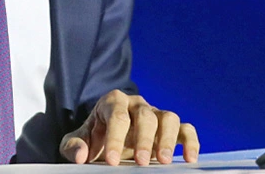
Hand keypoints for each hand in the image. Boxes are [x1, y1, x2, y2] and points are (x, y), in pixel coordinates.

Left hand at [59, 90, 198, 165]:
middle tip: (140, 162)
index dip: (115, 138)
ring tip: (163, 161)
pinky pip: (186, 129)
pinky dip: (191, 142)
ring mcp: (156, 114)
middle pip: (145, 116)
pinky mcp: (171, 128)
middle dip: (144, 139)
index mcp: (113, 102)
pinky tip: (189, 159)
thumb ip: (74, 146)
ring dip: (168, 139)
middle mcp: (137, 105)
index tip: (113, 162)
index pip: (116, 116)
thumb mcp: (79, 141)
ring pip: (169, 118)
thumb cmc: (94, 138)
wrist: (107, 138)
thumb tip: (80, 155)